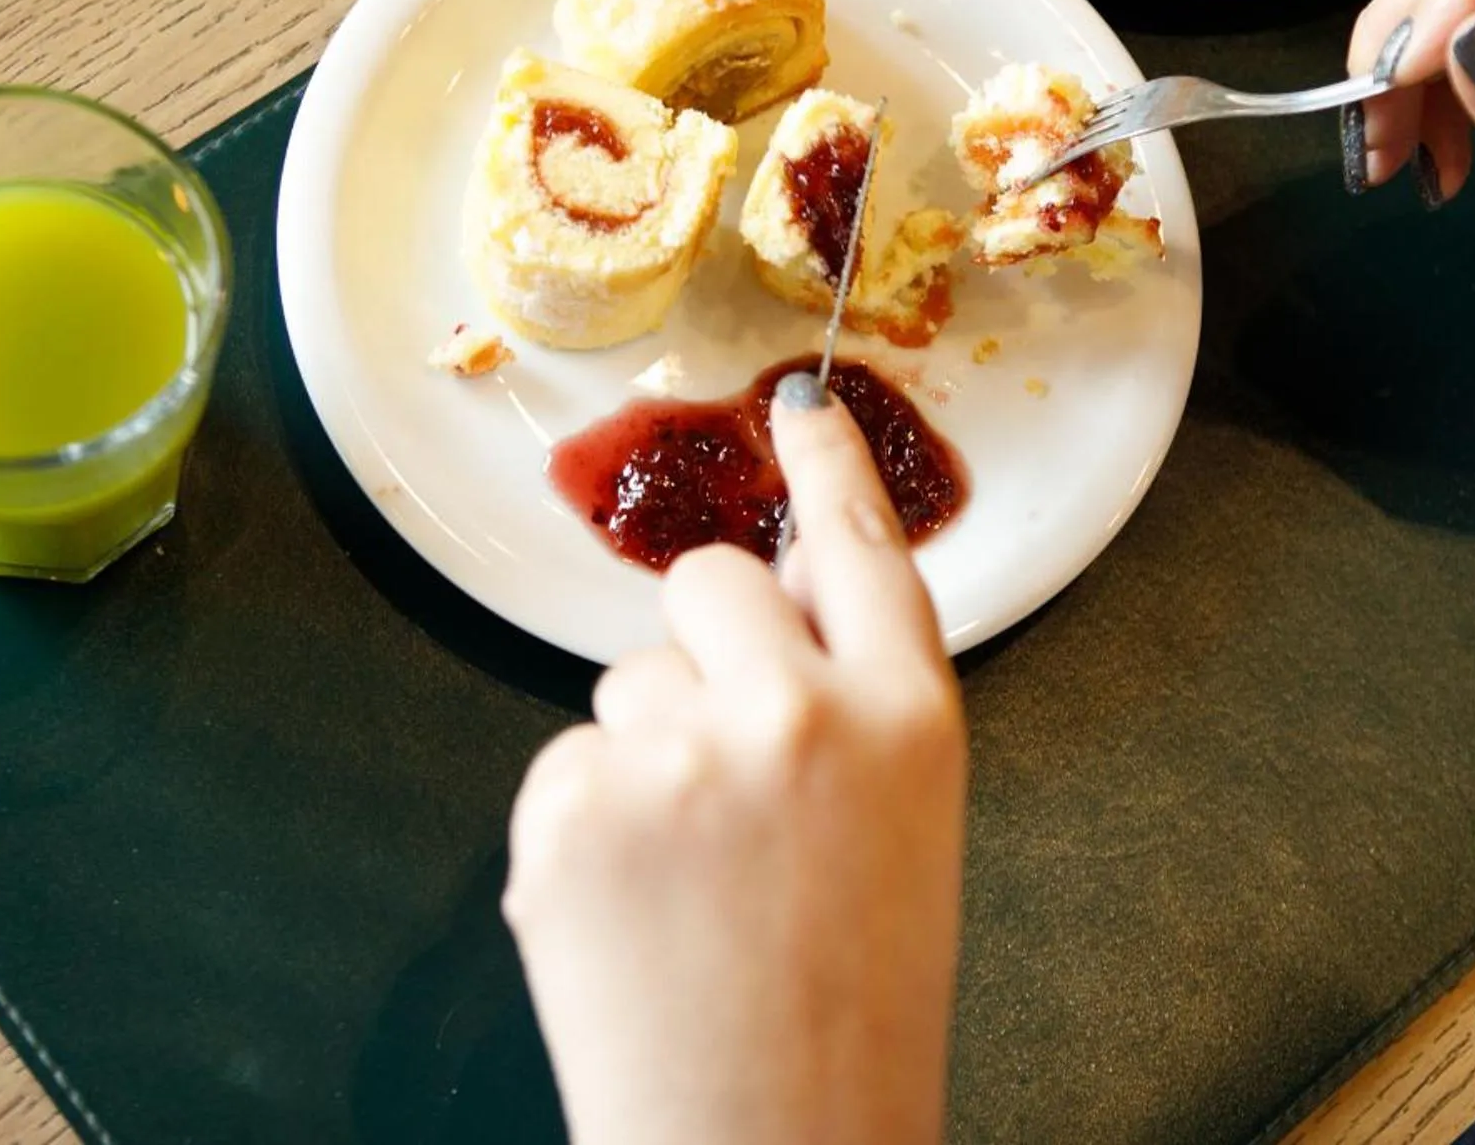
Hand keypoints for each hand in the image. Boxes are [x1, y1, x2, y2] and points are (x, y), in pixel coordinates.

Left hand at [502, 374, 966, 1144]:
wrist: (768, 1142)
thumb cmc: (848, 1010)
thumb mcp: (901, 831)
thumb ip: (851, 704)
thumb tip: (775, 607)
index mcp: (907, 720)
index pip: (862, 544)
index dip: (826, 467)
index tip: (797, 404)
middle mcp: (796, 711)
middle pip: (711, 580)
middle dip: (704, 643)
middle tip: (721, 760)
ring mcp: (675, 753)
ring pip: (628, 678)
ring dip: (645, 746)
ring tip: (687, 879)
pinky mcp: (570, 804)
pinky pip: (568, 760)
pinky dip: (588, 823)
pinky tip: (633, 912)